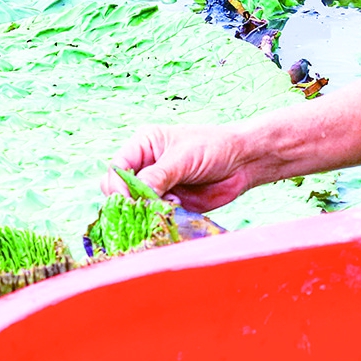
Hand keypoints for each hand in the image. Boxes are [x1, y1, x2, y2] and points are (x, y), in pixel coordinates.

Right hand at [114, 122, 276, 211]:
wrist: (243, 162)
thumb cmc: (213, 148)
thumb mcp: (183, 158)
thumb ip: (157, 176)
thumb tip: (135, 195)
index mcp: (142, 146)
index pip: (116, 169)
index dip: (118, 186)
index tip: (131, 199)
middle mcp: (145, 165)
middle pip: (119, 190)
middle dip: (131, 199)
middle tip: (152, 203)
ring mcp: (157, 185)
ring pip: (137, 205)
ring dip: (150, 208)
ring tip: (173, 201)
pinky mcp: (170, 202)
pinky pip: (156, 214)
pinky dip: (162, 215)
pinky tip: (179, 206)